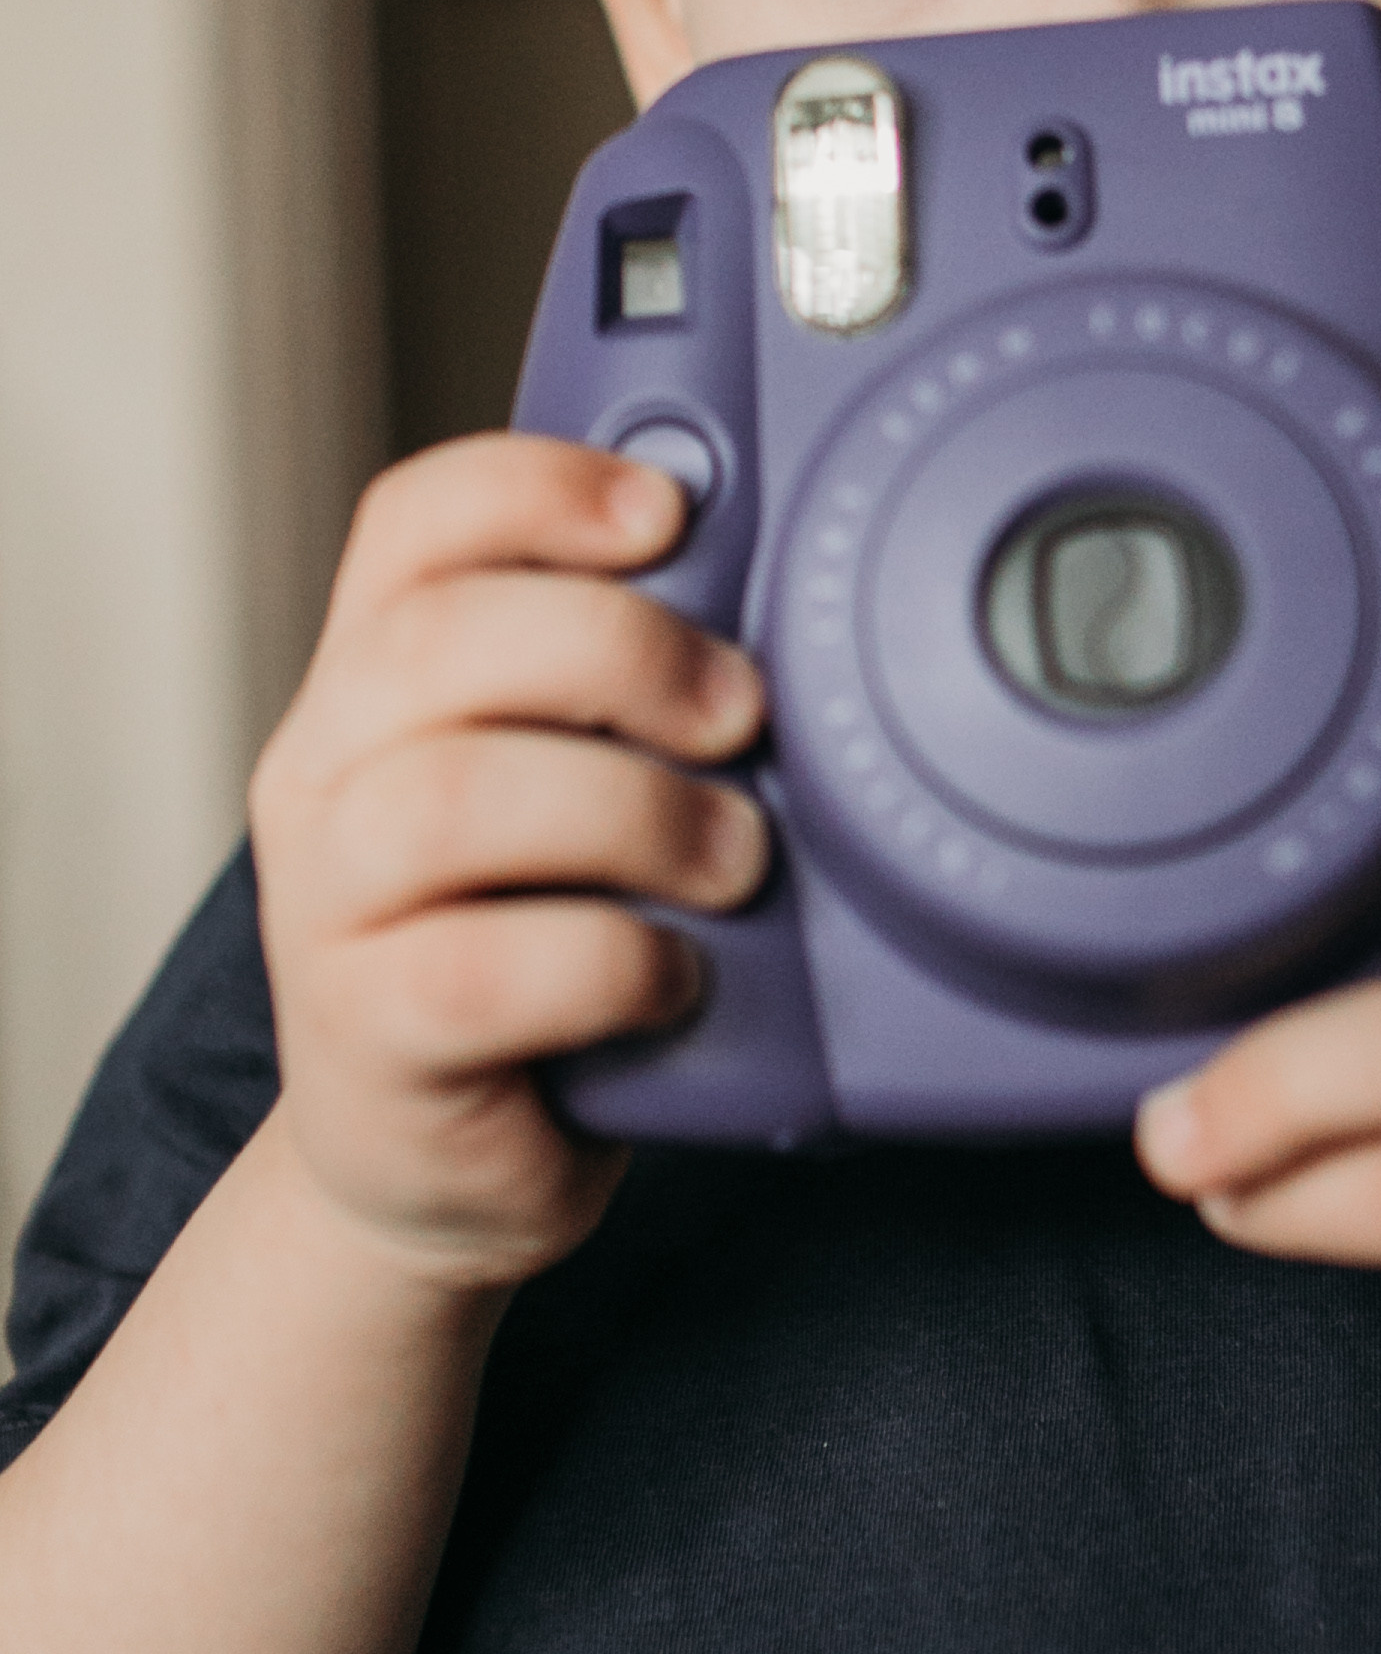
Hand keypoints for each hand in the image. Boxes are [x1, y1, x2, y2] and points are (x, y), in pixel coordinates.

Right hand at [250, 436, 768, 1293]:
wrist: (440, 1166)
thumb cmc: (538, 944)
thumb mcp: (575, 787)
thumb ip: (630, 696)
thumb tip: (781, 599)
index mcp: (375, 678)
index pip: (414, 523)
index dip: (540, 487)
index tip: (669, 510)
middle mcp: (326, 773)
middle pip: (439, 640)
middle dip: (624, 651)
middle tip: (743, 713)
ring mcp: (327, 910)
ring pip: (455, 797)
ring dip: (636, 812)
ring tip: (732, 859)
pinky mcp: (367, 1042)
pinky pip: (485, 971)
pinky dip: (613, 960)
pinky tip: (673, 974)